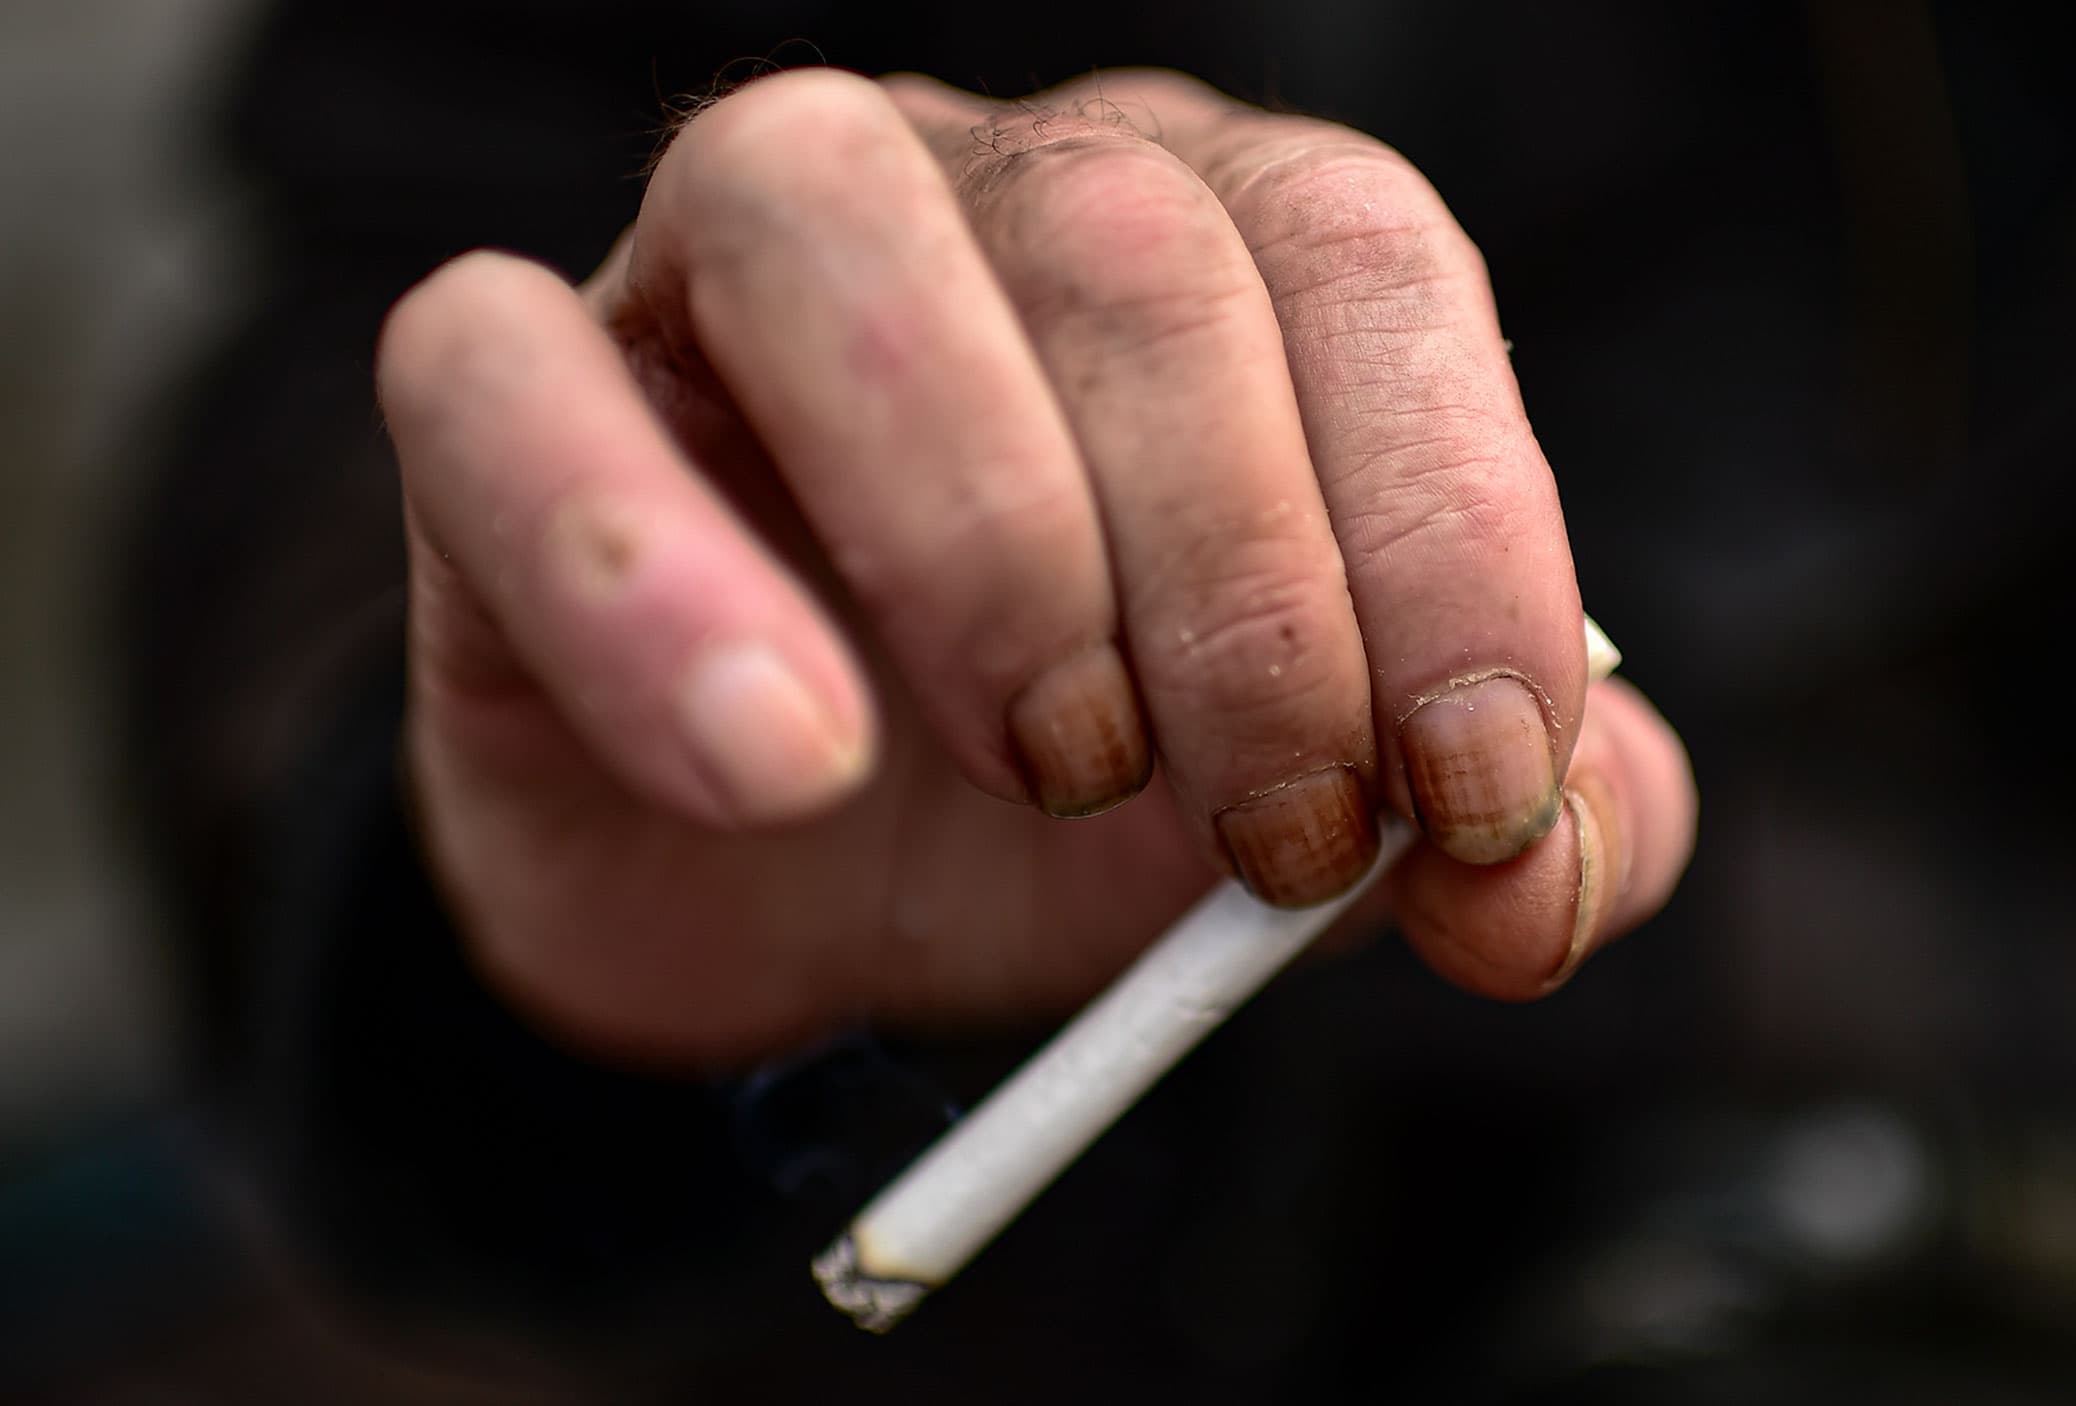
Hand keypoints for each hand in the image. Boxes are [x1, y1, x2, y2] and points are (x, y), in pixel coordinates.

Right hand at [376, 68, 1696, 1064]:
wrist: (800, 892)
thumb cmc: (1084, 807)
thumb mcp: (1329, 834)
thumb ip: (1513, 831)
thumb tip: (1572, 858)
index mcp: (1217, 245)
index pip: (1367, 270)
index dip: (1452, 523)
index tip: (1474, 789)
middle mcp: (979, 190)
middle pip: (1133, 252)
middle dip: (1243, 578)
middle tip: (1272, 831)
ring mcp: (718, 260)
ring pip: (815, 214)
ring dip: (979, 517)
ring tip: (1054, 763)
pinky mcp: (506, 389)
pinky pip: (502, 380)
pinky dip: (645, 571)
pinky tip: (782, 760)